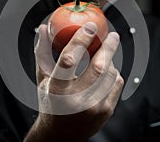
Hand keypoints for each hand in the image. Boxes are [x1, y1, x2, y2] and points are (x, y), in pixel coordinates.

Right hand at [25, 22, 123, 141]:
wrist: (60, 134)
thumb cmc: (50, 102)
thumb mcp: (43, 78)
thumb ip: (43, 52)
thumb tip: (45, 28)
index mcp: (56, 90)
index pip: (69, 60)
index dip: (81, 40)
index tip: (91, 27)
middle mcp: (76, 100)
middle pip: (99, 67)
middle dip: (109, 46)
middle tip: (112, 35)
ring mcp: (93, 108)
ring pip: (111, 74)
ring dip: (110, 61)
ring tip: (103, 58)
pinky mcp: (106, 112)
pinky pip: (116, 83)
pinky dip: (113, 74)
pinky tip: (104, 74)